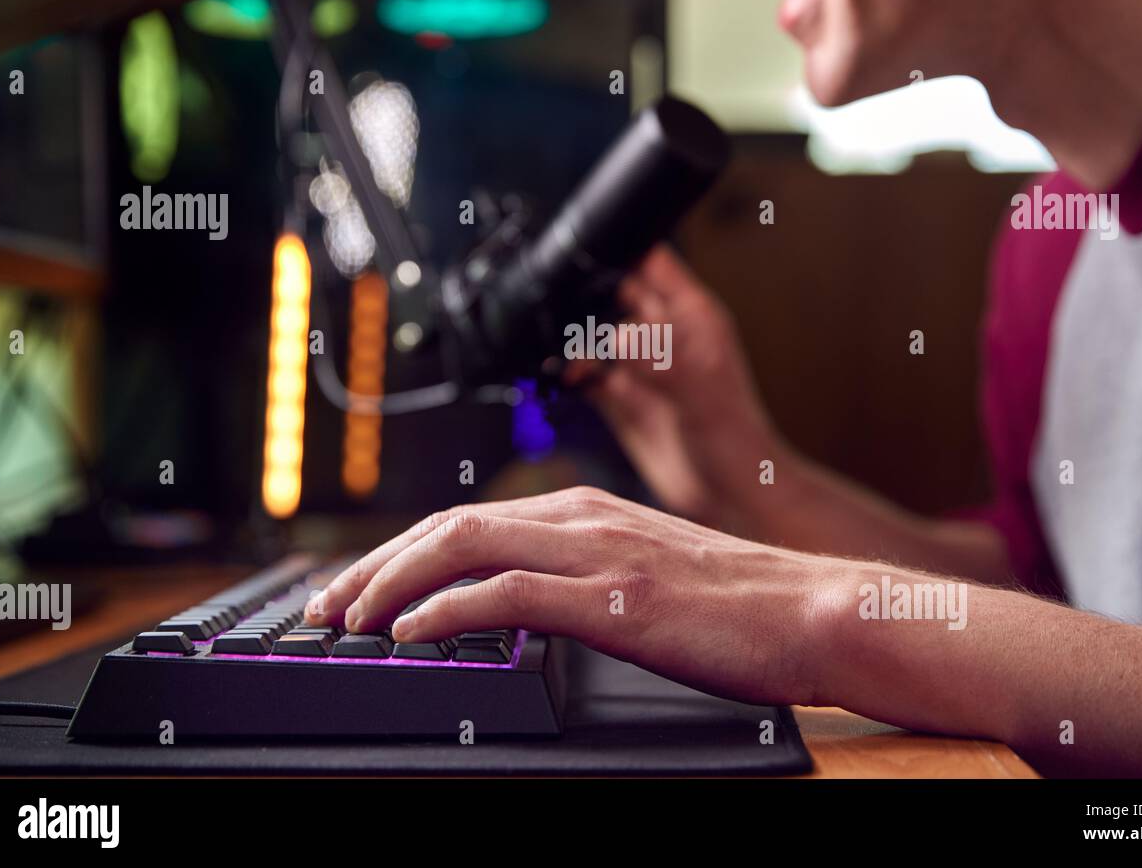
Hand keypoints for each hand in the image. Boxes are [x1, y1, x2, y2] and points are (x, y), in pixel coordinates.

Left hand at [304, 486, 850, 705]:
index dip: (400, 550)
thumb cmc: (738, 602)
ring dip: (393, 581)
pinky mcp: (616, 598)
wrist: (813, 609)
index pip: (469, 519)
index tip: (358, 586)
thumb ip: (585, 573)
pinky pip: (509, 594)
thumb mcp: (646, 571)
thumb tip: (525, 601)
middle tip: (327, 605)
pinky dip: (446, 609)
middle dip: (375, 563)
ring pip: (465, 546)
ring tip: (349, 618)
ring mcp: (598, 552)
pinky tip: (412, 631)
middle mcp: (582, 517)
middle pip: (449, 524)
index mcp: (587, 510)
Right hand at [565, 246, 780, 531]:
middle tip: (559, 318)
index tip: (581, 257)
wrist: (731, 499)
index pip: (649, 262)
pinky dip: (565, 375)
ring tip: (559, 356)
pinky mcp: (621, 400)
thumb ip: (661, 360)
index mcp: (690, 316)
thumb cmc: (736, 442)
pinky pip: (584, 375)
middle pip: (611, 294)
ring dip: (570, 340)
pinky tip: (557, 381)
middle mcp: (662, 336)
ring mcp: (639, 368)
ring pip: (593, 335)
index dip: (617, 251)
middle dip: (581, 298)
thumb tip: (618, 336)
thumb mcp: (700, 391)